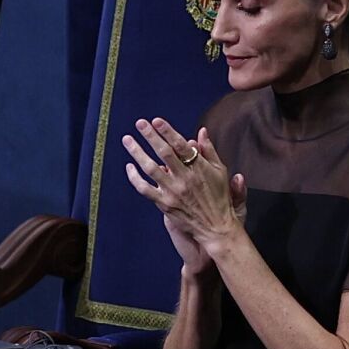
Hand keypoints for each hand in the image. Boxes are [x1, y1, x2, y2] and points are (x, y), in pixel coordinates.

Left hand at [122, 119, 244, 261]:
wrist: (216, 228)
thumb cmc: (219, 197)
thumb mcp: (220, 170)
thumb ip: (209, 150)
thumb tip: (201, 131)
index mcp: (198, 167)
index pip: (180, 145)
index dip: (167, 131)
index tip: (156, 120)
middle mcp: (184, 178)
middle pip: (163, 153)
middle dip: (150, 136)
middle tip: (139, 123)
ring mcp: (172, 191)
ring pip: (150, 168)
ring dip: (137, 152)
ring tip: (128, 140)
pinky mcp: (164, 204)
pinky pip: (145, 189)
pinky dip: (134, 178)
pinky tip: (129, 167)